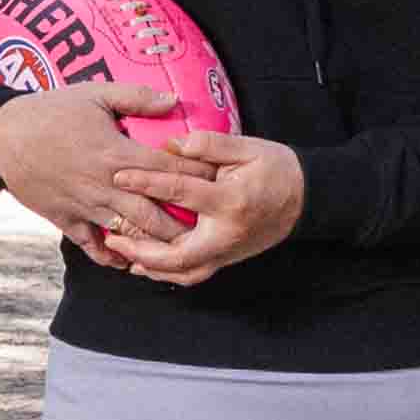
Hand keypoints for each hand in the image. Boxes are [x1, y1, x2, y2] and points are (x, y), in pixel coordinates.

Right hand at [0, 80, 202, 250]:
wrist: (0, 136)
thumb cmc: (50, 110)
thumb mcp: (94, 93)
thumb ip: (136, 97)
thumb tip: (174, 101)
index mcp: (116, 154)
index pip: (168, 171)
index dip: (197, 178)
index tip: (218, 182)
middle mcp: (105, 186)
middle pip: (155, 215)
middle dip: (184, 224)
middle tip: (209, 228)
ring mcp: (85, 206)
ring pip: (129, 235)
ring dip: (155, 245)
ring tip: (180, 251)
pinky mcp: (66, 219)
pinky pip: (92, 246)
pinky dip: (111, 257)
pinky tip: (128, 262)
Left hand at [90, 130, 307, 283]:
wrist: (307, 198)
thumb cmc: (276, 169)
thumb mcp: (248, 148)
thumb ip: (210, 145)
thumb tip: (172, 144)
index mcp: (230, 201)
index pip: (180, 192)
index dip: (147, 182)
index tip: (119, 176)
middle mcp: (227, 234)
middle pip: (176, 254)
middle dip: (140, 249)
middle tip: (112, 235)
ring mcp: (228, 252)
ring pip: (183, 273)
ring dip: (150, 267)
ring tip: (121, 254)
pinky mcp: (227, 259)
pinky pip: (192, 275)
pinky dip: (166, 273)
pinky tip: (145, 265)